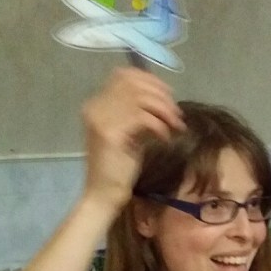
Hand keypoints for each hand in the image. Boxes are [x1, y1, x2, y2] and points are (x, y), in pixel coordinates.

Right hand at [81, 67, 184, 211]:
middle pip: (133, 82)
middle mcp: (95, 107)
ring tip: (174, 126)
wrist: (104, 195)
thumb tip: (162, 98)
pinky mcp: (110, 134)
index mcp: (97, 104)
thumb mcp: (130, 134)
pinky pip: (142, 117)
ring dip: (163, 110)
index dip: (151, 82)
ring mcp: (100, 119)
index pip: (124, 75)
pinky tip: (164, 138)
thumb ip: (138, 114)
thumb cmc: (119, 168)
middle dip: (161, 95)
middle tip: (176, 114)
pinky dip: (158, 125)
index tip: (168, 98)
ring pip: (140, 98)